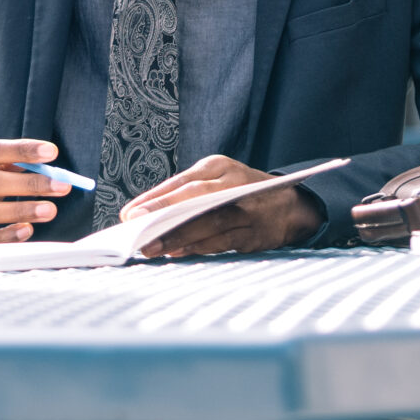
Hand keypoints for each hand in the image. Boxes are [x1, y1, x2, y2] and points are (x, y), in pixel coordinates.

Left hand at [123, 155, 324, 257]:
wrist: (289, 205)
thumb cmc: (240, 190)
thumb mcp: (216, 179)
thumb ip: (185, 192)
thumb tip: (145, 212)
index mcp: (219, 166)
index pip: (182, 182)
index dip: (155, 198)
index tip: (130, 213)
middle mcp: (234, 184)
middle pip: (194, 200)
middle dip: (163, 216)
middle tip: (137, 231)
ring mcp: (246, 210)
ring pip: (207, 224)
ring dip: (177, 237)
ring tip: (152, 248)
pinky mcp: (253, 235)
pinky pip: (220, 242)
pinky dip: (197, 248)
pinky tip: (177, 253)